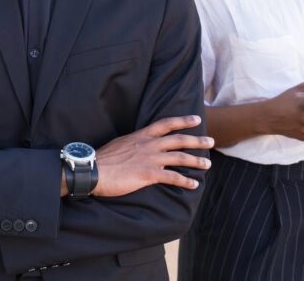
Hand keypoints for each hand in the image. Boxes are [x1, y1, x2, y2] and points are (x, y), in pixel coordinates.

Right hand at [90, 115, 213, 197]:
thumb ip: (134, 146)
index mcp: (140, 136)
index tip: (196, 119)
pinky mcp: (148, 174)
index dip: (182, 121)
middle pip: (178, 139)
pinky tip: (194, 185)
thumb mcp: (120, 145)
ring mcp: (149, 159)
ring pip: (179, 157)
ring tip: (208, 164)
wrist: (92, 169)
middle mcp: (148, 145)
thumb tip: (141, 151)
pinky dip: (185, 181)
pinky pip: (172, 177)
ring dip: (196, 161)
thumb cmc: (102, 159)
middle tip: (211, 141)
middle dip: (196, 140)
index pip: (165, 124)